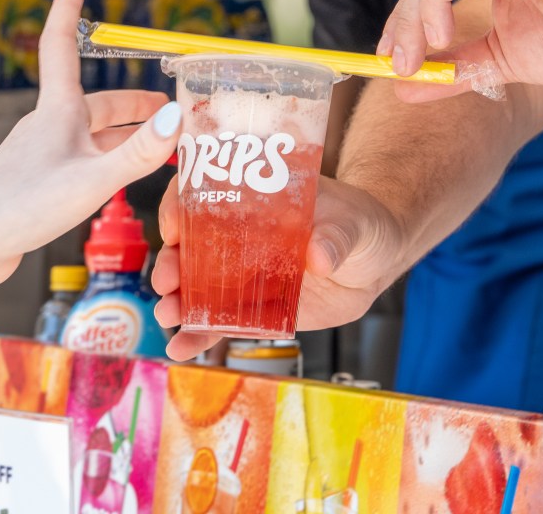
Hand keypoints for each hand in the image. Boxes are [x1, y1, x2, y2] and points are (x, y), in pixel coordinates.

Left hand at [0, 0, 181, 297]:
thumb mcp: (91, 180)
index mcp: (57, 113)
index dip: (69, 7)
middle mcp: (48, 127)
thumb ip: (137, 153)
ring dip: (124, 134)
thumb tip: (175, 120)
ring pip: (91, 134)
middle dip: (132, 101)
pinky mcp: (38, 182)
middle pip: (95, 102)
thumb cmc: (19, 208)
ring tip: (155, 145)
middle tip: (165, 107)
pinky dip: (107, 161)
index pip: (63, 45)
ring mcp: (41, 154)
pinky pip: (81, 160)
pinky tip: (119, 181)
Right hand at [150, 176, 405, 360]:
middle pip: (190, 244)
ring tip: (168, 316)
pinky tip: (180, 348)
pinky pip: (219, 322)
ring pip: (197, 286)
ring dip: (176, 301)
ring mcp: (242, 273)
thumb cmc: (361, 225)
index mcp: (255, 199)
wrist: (375, 263)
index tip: (173, 226)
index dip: (180, 206)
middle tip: (167, 281)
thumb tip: (319, 256)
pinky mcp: (253, 308)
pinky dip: (197, 335)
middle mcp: (238, 234)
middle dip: (170, 262)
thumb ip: (337, 236)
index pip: (204, 193)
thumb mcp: (354, 222)